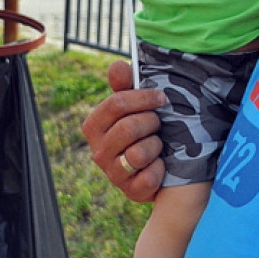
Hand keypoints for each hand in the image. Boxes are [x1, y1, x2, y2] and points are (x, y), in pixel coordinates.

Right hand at [82, 60, 165, 201]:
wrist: (163, 166)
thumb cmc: (146, 128)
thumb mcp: (136, 105)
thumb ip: (126, 85)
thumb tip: (117, 65)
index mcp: (94, 126)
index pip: (116, 103)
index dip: (143, 97)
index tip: (160, 97)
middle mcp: (98, 151)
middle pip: (128, 127)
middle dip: (152, 122)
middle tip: (159, 124)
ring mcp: (113, 174)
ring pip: (139, 153)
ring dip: (157, 145)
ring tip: (159, 145)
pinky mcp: (130, 192)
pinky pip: (149, 177)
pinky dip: (161, 169)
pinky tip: (161, 166)